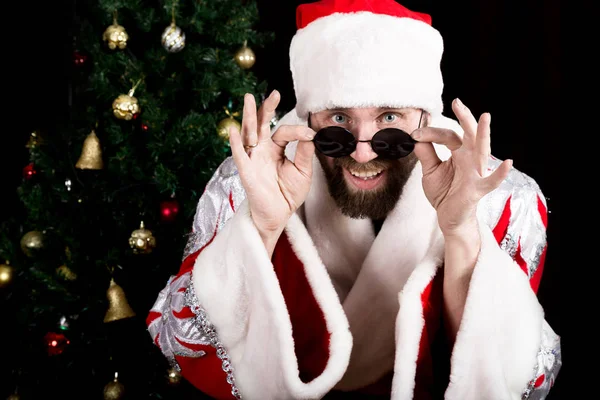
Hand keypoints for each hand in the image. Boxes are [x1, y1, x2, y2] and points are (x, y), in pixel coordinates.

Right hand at [229, 90, 315, 247]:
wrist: (279, 215)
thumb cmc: (288, 194)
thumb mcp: (302, 172)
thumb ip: (304, 153)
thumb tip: (310, 134)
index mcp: (276, 149)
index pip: (284, 132)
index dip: (297, 132)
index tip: (310, 135)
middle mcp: (262, 150)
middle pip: (261, 124)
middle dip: (266, 108)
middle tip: (275, 93)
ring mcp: (253, 159)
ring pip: (249, 133)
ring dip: (248, 116)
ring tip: (248, 98)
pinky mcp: (246, 171)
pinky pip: (240, 155)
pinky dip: (236, 143)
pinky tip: (235, 130)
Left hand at [411, 98, 511, 237]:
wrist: (448, 216)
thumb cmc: (444, 192)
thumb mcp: (430, 171)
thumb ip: (426, 154)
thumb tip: (418, 138)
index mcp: (458, 152)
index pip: (446, 136)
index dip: (430, 133)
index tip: (415, 134)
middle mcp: (469, 158)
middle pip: (469, 134)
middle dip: (464, 117)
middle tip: (457, 103)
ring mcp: (476, 172)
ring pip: (481, 149)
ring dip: (483, 133)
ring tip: (485, 117)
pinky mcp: (478, 188)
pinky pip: (491, 181)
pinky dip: (500, 173)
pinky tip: (508, 164)